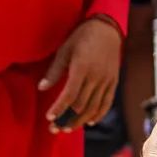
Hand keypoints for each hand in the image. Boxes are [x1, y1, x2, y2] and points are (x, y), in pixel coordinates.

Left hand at [40, 16, 121, 132]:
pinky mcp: (114, 81)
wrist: (107, 28)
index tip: (49, 117)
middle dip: (66, 118)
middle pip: (81, 105)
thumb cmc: (82, 37)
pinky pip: (107, 102)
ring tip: (68, 128)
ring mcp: (106, 80)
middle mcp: (96, 76)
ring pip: (94, 107)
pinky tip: (90, 122)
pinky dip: (99, 114)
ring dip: (80, 121)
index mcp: (82, 67)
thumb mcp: (65, 50)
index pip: (69, 94)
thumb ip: (54, 71)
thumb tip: (42, 88)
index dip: (59, 108)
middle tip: (55, 128)